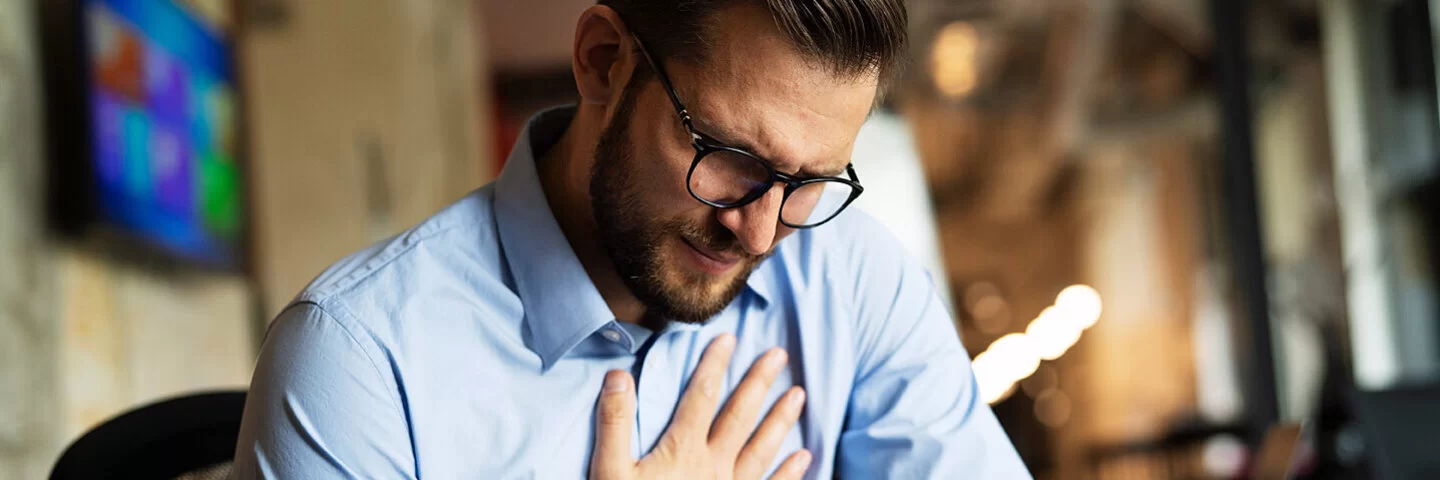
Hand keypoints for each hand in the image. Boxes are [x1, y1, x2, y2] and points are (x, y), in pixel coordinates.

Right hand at [590, 334, 810, 479]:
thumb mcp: (608, 473)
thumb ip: (614, 424)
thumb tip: (618, 375)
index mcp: (681, 451)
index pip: (701, 397)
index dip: (714, 365)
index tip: (730, 338)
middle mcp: (713, 466)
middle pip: (740, 416)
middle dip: (759, 383)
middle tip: (779, 355)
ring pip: (762, 448)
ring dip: (781, 420)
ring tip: (799, 394)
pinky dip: (789, 473)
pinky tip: (804, 457)